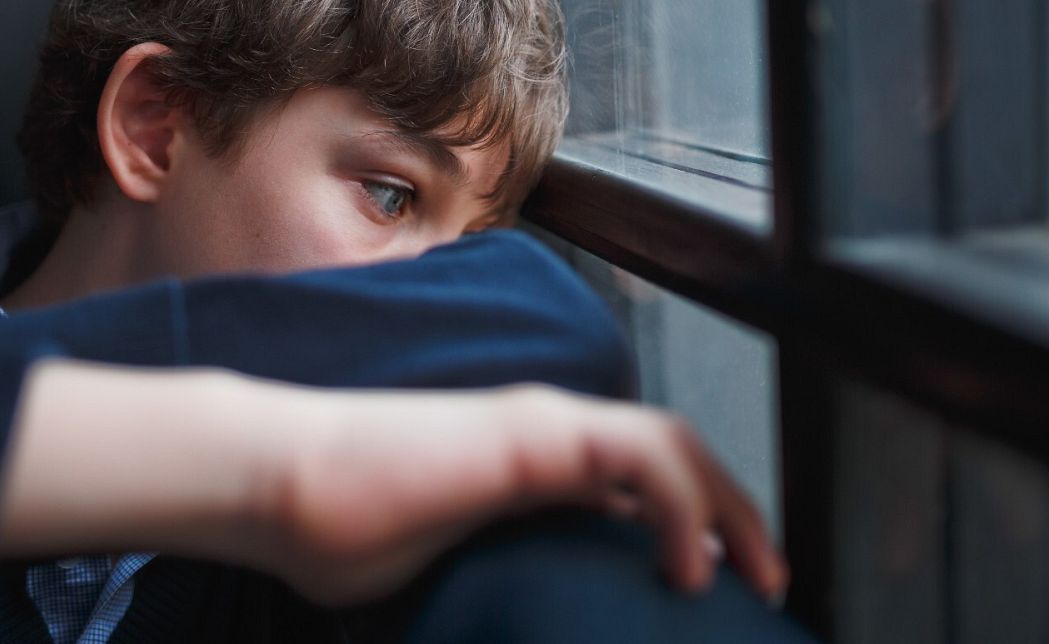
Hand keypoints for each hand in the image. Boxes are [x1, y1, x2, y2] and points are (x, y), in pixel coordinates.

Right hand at [246, 382, 787, 605]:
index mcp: (528, 468)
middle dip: (732, 512)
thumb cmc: (340, 533)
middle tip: (766, 581)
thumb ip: (497, 584)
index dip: (690, 525)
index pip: (636, 483)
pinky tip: (691, 565)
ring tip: (756, 572)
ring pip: (671, 442)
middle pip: (670, 455)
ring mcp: (539, 425)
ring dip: (728, 503)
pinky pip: (639, 453)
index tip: (716, 588)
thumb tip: (517, 631)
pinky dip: (686, 504)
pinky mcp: (530, 433)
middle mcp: (544, 434)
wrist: (282, 484)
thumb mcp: (445, 574)